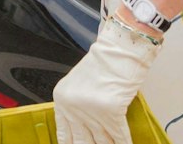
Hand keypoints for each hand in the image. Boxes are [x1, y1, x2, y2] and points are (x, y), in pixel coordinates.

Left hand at [53, 18, 159, 143]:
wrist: (119, 49)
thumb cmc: (104, 61)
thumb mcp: (79, 82)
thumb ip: (78, 104)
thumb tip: (87, 125)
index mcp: (63, 100)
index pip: (64, 135)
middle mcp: (74, 109)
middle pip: (82, 142)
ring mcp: (92, 113)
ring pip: (102, 141)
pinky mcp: (111, 113)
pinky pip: (119, 137)